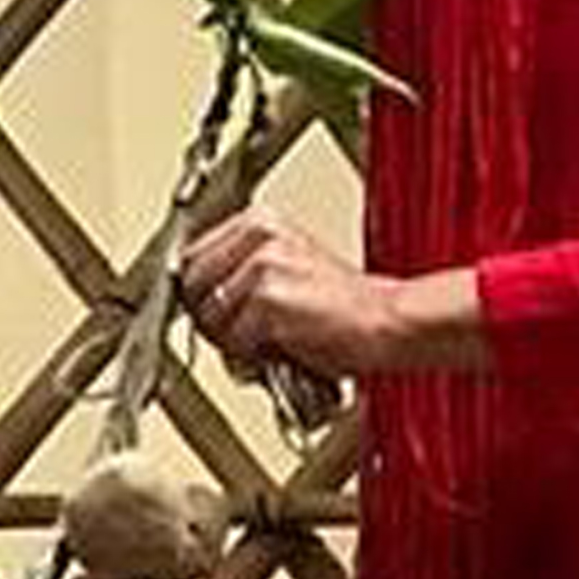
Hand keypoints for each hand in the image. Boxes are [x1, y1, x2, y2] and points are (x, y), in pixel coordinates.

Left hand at [181, 208, 389, 376]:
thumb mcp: (286, 268)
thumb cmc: (343, 307)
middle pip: (191, 287)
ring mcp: (262, 267)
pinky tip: (283, 348)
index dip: (198, 293)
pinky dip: (254, 357)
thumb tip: (193, 298)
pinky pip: (235, 343)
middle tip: (243, 334)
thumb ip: (238, 274)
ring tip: (270, 340)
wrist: (387, 322)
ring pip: (210, 320)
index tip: (211, 311)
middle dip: (210, 320)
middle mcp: (258, 237)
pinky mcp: (269, 300)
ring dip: (233, 343)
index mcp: (259, 221)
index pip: (191, 257)